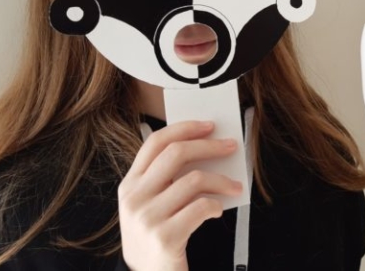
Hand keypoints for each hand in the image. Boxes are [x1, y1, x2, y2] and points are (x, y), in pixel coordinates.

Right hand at [118, 121, 241, 270]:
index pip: (155, 142)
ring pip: (194, 180)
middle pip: (176, 153)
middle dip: (209, 146)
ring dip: (222, 180)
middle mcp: (134, 198)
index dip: (184, 128)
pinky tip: (218, 210)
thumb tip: (205, 147)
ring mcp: (147, 218)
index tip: (209, 126)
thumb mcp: (150, 204)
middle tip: (230, 146)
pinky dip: (216, 205)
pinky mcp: (165, 237)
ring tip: (234, 187)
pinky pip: (201, 207)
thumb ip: (167, 178)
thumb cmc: (155, 236)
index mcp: (130, 184)